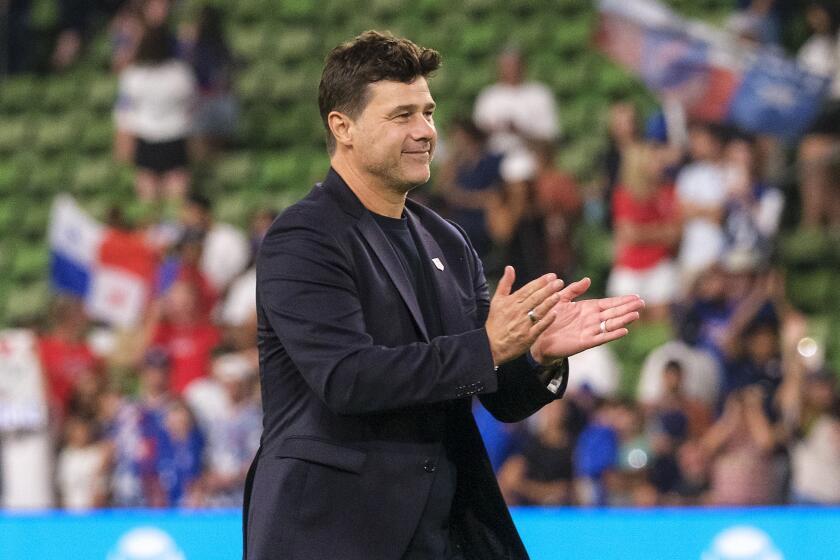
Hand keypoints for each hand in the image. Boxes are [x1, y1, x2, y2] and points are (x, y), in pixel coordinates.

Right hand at [485, 266, 562, 365]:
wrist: (491, 345)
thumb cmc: (495, 322)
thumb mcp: (497, 300)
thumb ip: (505, 283)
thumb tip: (509, 267)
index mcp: (511, 302)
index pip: (528, 289)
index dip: (540, 282)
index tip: (551, 276)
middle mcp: (518, 312)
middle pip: (535, 298)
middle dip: (548, 289)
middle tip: (559, 282)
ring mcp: (523, 324)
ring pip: (538, 311)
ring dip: (549, 302)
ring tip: (558, 294)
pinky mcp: (527, 337)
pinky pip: (539, 327)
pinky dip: (547, 320)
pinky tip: (555, 313)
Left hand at [529, 278, 643, 363]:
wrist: (538, 336)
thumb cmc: (550, 318)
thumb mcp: (561, 299)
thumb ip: (574, 290)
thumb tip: (588, 279)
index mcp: (588, 308)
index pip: (609, 303)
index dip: (622, 300)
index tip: (636, 296)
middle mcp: (592, 319)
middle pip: (613, 312)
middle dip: (627, 307)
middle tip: (642, 302)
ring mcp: (590, 331)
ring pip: (611, 324)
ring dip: (623, 320)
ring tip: (636, 314)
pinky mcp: (585, 342)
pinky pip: (602, 337)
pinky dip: (613, 334)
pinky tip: (624, 330)